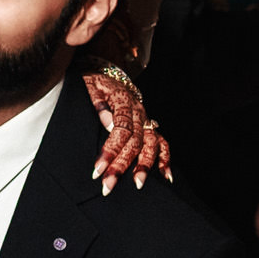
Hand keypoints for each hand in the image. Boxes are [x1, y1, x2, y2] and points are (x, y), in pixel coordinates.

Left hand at [84, 69, 169, 193]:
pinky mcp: (149, 125)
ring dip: (144, 166)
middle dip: (122, 166)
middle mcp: (140, 113)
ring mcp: (147, 120)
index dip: (110, 151)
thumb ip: (99, 103)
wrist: (109, 71)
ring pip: (150, 145)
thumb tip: (108, 122)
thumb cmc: (98, 81)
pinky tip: (166, 177)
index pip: (120, 131)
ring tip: (138, 185)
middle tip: (108, 186)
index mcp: (125, 103)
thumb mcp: (92, 85)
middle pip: (134, 143)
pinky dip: (165, 160)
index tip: (98, 170)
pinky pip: (162, 143)